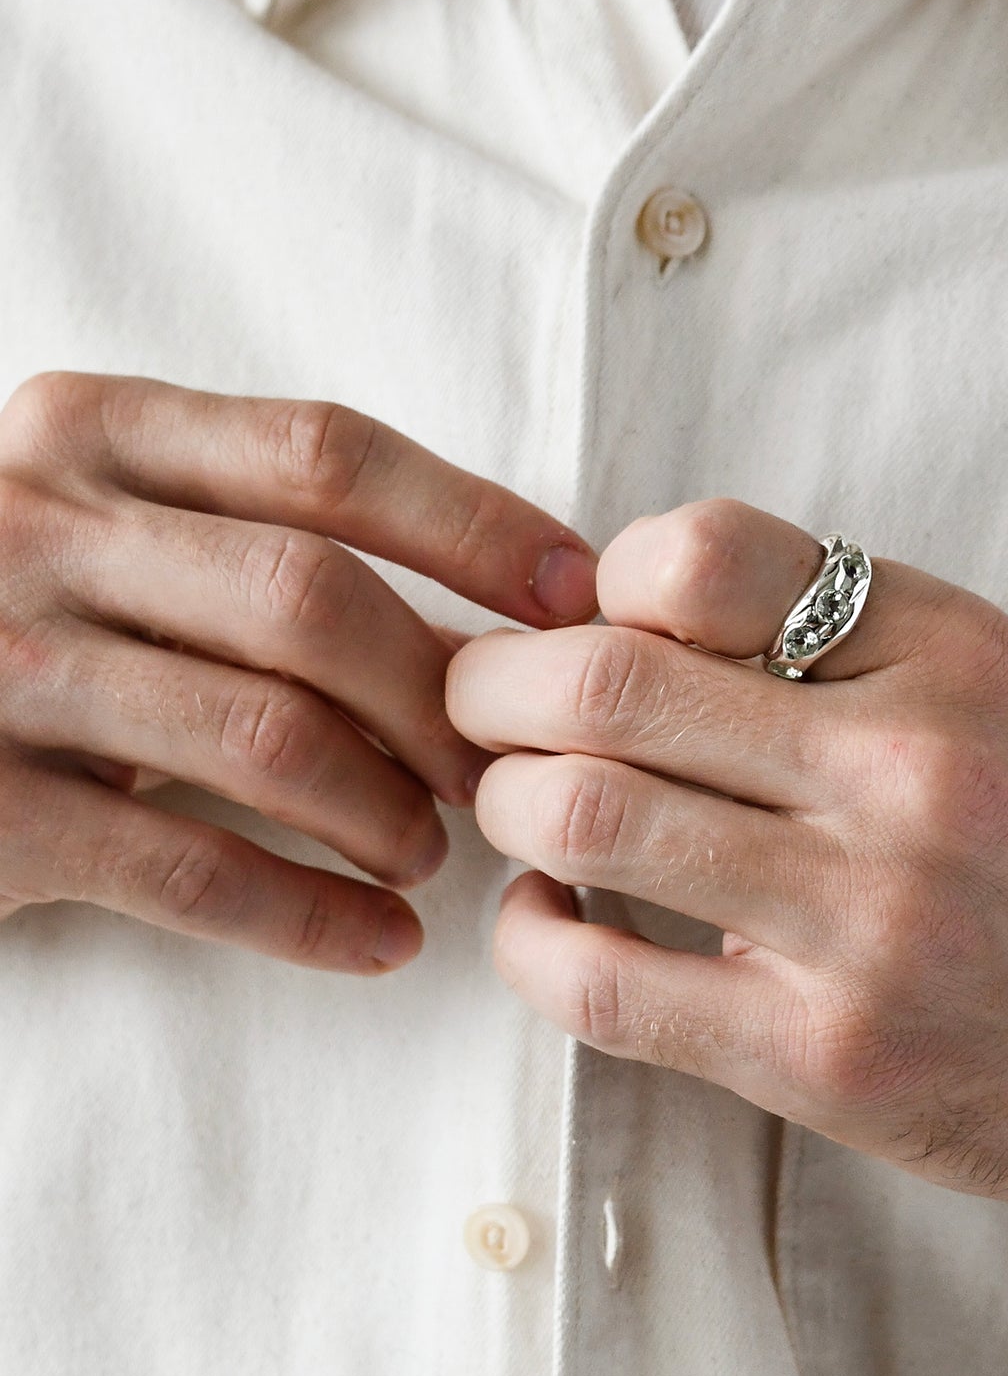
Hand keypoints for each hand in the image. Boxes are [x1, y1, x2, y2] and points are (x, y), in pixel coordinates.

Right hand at [0, 373, 596, 972]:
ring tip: (433, 850)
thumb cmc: (3, 611)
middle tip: (507, 764)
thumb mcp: (88, 517)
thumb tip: (495, 604)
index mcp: (89, 431)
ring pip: (263, 734)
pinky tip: (379, 944)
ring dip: (387, 808)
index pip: (326, 454)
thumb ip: (239, 526)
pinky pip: (186, 868)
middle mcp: (33, 526)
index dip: (477, 525)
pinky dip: (309, 915)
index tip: (581, 595)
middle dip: (441, 692)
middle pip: (312, 597)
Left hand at [448, 498, 1007, 1375]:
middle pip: (610, 677)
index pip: (706, 550)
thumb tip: (598, 603)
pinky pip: (600, 984)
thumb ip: (824, 628)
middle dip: (494, 685)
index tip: (585, 624)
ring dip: (505, 804)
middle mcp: (915, 767)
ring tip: (514, 808)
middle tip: (476, 705)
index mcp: (950, 650)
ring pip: (587, 816)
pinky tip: (545, 916)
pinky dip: (527, 939)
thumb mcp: (990, 686)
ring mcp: (871, 921)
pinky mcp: (826, 1058)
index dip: (600, 580)